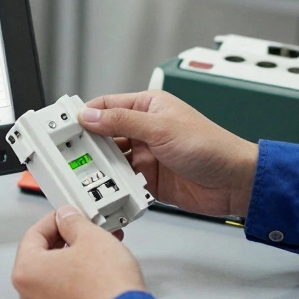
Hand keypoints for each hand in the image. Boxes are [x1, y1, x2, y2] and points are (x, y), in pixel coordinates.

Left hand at [12, 205, 144, 298]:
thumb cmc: (105, 288)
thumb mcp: (91, 237)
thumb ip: (73, 222)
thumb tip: (67, 218)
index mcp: (26, 272)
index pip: (34, 234)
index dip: (55, 219)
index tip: (69, 215)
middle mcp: (29, 296)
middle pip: (44, 255)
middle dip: (69, 239)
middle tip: (87, 228)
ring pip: (57, 274)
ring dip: (77, 256)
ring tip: (101, 245)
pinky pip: (66, 291)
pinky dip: (80, 277)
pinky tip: (100, 267)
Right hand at [81, 91, 258, 216]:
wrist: (236, 182)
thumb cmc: (212, 146)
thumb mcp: (161, 128)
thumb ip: (122, 122)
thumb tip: (90, 115)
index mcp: (148, 107)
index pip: (106, 107)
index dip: (84, 115)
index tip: (63, 126)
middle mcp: (145, 130)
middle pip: (104, 136)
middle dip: (88, 147)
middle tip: (69, 156)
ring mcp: (147, 156)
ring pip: (112, 162)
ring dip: (102, 170)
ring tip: (89, 176)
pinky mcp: (151, 181)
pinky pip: (124, 184)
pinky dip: (116, 188)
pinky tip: (110, 191)